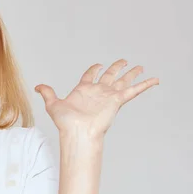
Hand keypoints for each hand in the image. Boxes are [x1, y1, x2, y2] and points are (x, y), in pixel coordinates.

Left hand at [34, 59, 159, 138]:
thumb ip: (47, 93)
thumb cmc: (66, 122)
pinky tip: (154, 80)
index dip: (94, 69)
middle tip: (124, 61)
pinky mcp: (117, 100)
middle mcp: (98, 92)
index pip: (91, 75)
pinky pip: (134, 90)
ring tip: (140, 67)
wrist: (77, 132)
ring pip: (123, 80)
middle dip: (117, 68)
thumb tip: (37, 87)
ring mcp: (108, 96)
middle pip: (110, 75)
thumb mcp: (53, 104)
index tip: (99, 65)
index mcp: (84, 90)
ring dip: (132, 74)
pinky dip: (145, 85)